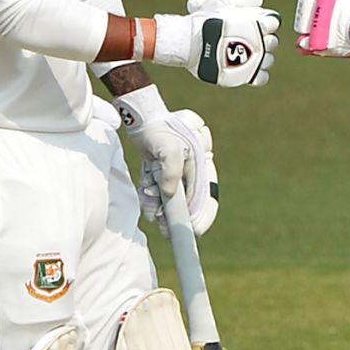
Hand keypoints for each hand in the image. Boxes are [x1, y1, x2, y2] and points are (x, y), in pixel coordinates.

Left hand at [134, 107, 218, 237]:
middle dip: (176, 216)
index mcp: (201, 166)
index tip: (193, 231)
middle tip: (165, 230)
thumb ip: (172, 174)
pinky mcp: (161, 173)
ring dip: (161, 207)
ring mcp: (175, 173)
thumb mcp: (170, 150)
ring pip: (171, 199)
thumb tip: (169, 195)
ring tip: (151, 213)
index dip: (201, 216)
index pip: (207, 197)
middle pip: (188, 202)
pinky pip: (158, 192)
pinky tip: (146, 199)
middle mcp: (191, 172)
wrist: (142, 118)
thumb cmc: (161, 129)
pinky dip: (152, 198)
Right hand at [152, 0, 278, 86]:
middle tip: (244, 37)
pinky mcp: (248, 76)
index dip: (264, 22)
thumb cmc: (205, 20)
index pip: (274, 22)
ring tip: (243, 54)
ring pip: (269, 59)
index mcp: (260, 23)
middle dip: (262, 39)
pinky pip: (262, 78)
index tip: (252, 22)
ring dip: (259, 56)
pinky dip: (256, 74)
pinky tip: (246, 68)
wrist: (190, 42)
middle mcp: (263, 42)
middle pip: (273, 42)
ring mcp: (257, 61)